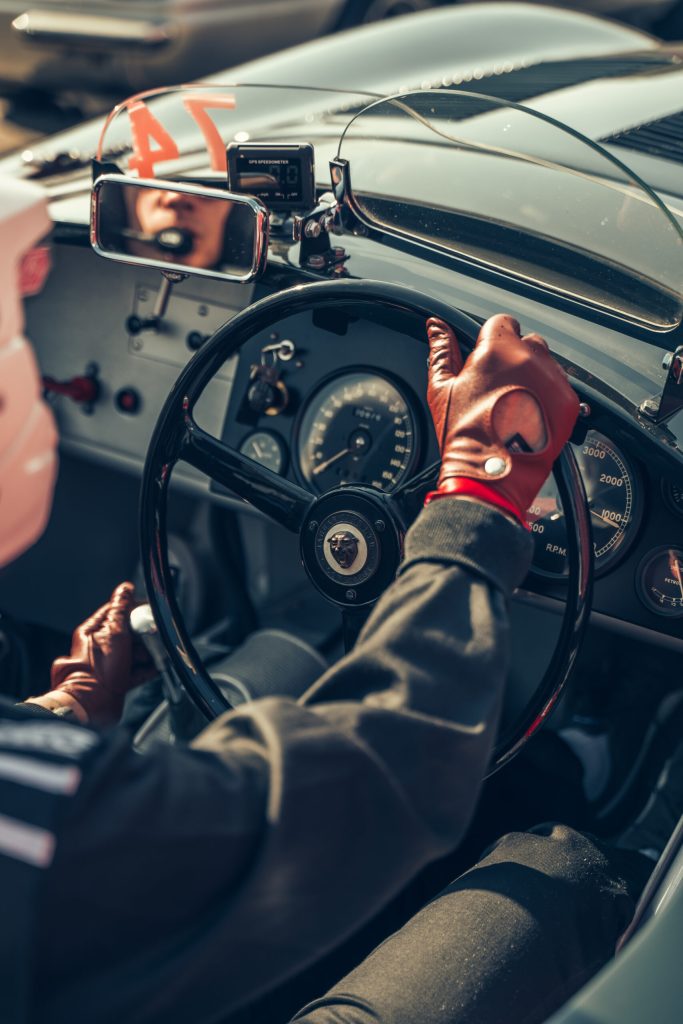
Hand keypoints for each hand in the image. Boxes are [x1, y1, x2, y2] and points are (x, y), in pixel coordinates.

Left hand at [27, 583, 154, 725]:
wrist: (93, 703)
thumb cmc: (99, 669)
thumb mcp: (113, 631)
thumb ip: (120, 608)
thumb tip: (125, 588)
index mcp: (93, 631)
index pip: (114, 611)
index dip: (132, 608)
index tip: (148, 608)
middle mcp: (99, 648)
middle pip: (127, 633)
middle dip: (143, 634)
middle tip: (155, 635)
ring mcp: (108, 665)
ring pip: (133, 652)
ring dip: (147, 652)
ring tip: (157, 654)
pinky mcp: (117, 681)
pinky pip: (136, 671)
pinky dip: (147, 668)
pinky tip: (157, 667)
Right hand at [426, 314, 578, 517]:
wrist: (492, 475)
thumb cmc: (464, 435)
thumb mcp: (442, 389)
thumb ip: (441, 351)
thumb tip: (436, 328)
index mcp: (496, 348)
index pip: (501, 322)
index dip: (492, 339)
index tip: (487, 359)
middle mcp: (530, 357)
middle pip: (527, 342)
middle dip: (514, 358)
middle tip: (498, 387)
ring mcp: (552, 379)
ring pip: (547, 364)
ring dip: (533, 376)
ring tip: (514, 405)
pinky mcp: (568, 402)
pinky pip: (561, 388)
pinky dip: (548, 398)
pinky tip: (529, 416)